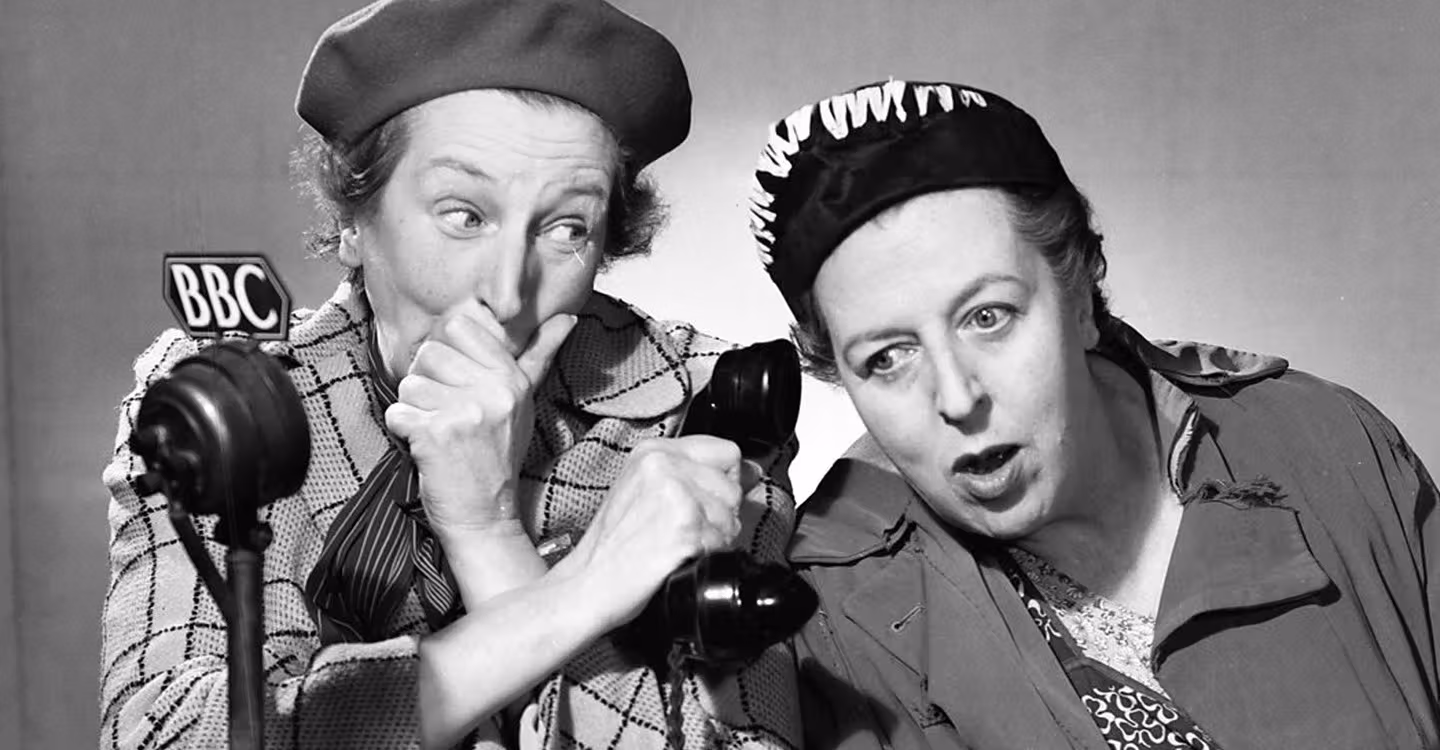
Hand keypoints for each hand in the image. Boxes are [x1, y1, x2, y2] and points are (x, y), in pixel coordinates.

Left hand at [385, 300, 576, 538]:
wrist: (486, 516)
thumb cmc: (498, 457)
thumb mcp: (524, 402)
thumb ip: (539, 356)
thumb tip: (569, 317)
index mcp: (511, 378)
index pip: (457, 326)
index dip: (447, 353)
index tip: (457, 381)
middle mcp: (493, 391)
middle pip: (428, 353)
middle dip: (426, 383)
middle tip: (447, 413)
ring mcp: (466, 413)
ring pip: (408, 384)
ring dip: (414, 410)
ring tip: (439, 432)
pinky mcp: (436, 435)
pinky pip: (397, 413)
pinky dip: (402, 432)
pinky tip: (426, 447)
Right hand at [555, 435, 762, 630]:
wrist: (587, 584)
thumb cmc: (613, 546)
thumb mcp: (645, 490)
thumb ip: (695, 474)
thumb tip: (752, 472)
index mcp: (654, 451)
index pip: (727, 451)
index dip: (726, 480)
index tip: (709, 499)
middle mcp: (664, 465)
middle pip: (733, 486)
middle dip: (720, 514)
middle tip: (681, 530)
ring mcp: (675, 495)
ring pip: (732, 516)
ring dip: (714, 538)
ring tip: (677, 545)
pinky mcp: (684, 528)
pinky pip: (724, 542)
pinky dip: (708, 555)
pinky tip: (678, 558)